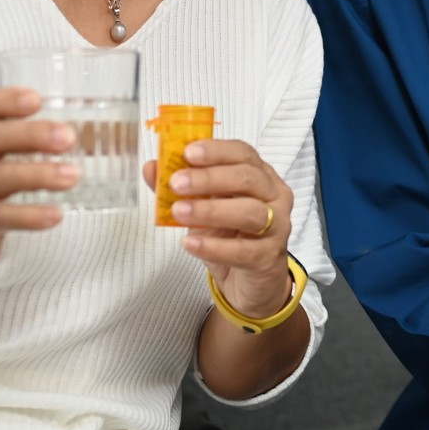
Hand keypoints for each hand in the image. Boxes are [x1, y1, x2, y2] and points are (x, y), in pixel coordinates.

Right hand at [0, 88, 76, 279]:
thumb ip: (16, 141)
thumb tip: (73, 130)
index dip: (3, 101)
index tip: (36, 99)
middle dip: (29, 135)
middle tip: (68, 137)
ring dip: (37, 175)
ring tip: (72, 176)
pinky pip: (0, 218)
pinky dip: (29, 216)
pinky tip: (56, 215)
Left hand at [145, 139, 294, 319]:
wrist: (249, 279)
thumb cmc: (230, 235)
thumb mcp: (203, 206)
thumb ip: (179, 186)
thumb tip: (152, 168)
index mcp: (259, 175)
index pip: (243, 153)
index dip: (216, 150)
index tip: (188, 152)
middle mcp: (273, 196)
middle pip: (247, 178)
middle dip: (209, 178)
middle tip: (177, 183)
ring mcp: (276, 227)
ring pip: (249, 212)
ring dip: (210, 210)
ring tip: (179, 212)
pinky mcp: (268, 257)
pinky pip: (243, 250)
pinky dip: (214, 246)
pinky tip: (190, 243)